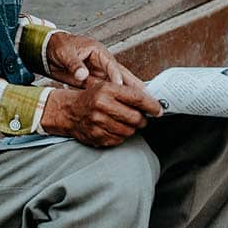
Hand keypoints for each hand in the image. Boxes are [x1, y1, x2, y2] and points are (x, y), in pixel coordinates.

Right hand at [39, 78, 162, 147]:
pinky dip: (121, 135)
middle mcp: (101, 106)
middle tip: (142, 118)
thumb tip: (152, 102)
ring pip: (129, 131)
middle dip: (143, 119)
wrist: (69, 111)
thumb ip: (128, 93)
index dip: (152, 105)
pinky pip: (119, 140)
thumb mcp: (107, 87)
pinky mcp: (96, 136)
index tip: (159, 110)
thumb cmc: (91, 98)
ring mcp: (98, 123)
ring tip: (126, 122)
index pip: (137, 98)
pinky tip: (115, 128)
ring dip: (132, 128)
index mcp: (106, 90)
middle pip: (135, 117)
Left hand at [45, 31, 152, 98]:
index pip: (111, 64)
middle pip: (122, 74)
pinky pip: (108, 90)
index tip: (121, 87)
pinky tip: (124, 106)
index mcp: (97, 51)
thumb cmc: (58, 46)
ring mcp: (99, 72)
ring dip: (129, 93)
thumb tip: (82, 74)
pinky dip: (117, 97)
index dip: (117, 76)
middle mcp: (102, 62)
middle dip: (134, 85)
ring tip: (142, 102)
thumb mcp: (65, 53)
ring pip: (118, 84)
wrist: (49, 50)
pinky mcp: (94, 80)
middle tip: (146, 95)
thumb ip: (74, 64)